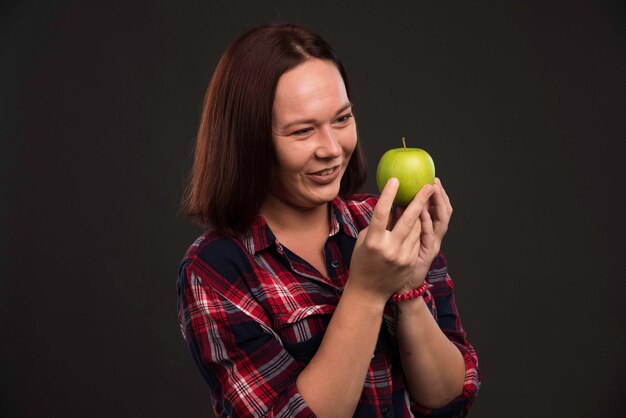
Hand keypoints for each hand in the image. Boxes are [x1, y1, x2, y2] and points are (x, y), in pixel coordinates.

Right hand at [347, 177, 435, 302]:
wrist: (369, 291)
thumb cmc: (363, 261)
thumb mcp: (365, 240)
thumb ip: (379, 224)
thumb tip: (393, 206)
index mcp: (372, 241)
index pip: (381, 213)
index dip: (388, 195)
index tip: (395, 180)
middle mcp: (389, 249)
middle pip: (407, 220)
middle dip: (420, 201)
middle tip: (428, 185)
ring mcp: (402, 257)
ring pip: (416, 229)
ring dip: (420, 215)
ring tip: (423, 202)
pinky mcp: (410, 262)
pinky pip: (417, 240)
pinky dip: (417, 230)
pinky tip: (418, 223)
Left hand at [394, 177, 452, 292]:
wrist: (392, 289)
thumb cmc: (392, 265)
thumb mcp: (400, 243)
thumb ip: (400, 225)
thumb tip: (394, 203)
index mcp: (430, 235)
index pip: (438, 211)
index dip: (438, 196)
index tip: (432, 180)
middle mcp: (434, 240)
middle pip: (443, 214)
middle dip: (439, 196)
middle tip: (434, 181)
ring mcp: (431, 247)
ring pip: (438, 222)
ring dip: (434, 205)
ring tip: (431, 190)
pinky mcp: (426, 255)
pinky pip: (428, 234)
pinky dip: (426, 220)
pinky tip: (421, 210)